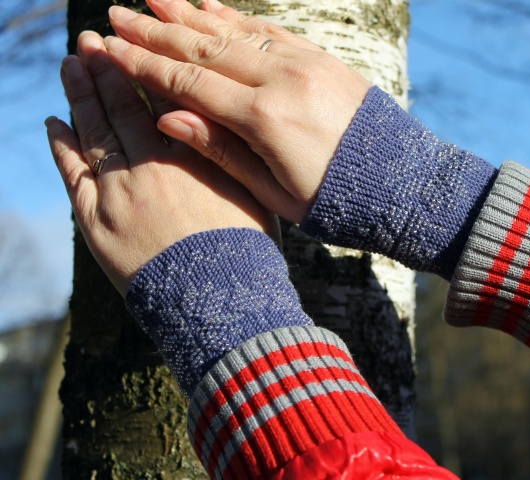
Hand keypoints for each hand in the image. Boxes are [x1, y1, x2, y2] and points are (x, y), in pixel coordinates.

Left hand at [47, 31, 276, 295]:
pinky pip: (74, 173)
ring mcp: (119, 191)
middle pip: (121, 108)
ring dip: (80, 95)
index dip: (143, 71)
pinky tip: (54, 122)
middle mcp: (152, 164)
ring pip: (93, 132)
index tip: (131, 48)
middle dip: (105, 71)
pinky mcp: (97, 221)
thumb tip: (216, 123)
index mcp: (193, 155)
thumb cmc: (246, 251)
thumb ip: (230, 155)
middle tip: (90, 43)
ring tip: (71, 65)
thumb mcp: (255, 194)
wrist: (220, 301)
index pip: (160, 101)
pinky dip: (62, 144)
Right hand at [103, 0, 371, 222]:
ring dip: (190, 15)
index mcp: (265, 118)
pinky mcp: (322, 59)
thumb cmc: (336, 200)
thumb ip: (221, 150)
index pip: (189, 83)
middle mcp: (283, 79)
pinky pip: (270, 30)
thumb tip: (167, 116)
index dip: (144, 65)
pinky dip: (236, 18)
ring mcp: (305, 63)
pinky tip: (211, 7)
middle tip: (116, 13)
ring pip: (235, 32)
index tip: (110, 49)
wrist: (402, 183)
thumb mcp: (274, 192)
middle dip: (156, 31)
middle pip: (205, 48)